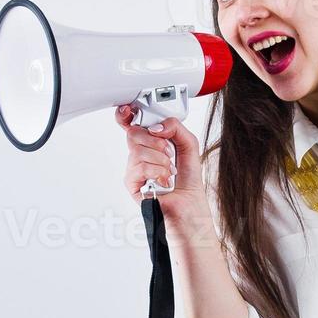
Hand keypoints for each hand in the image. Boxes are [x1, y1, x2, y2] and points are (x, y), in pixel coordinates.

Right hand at [114, 104, 207, 221]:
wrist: (189, 207)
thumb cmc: (189, 181)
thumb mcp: (189, 145)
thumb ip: (176, 127)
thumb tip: (157, 127)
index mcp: (152, 142)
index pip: (132, 123)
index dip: (127, 114)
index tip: (129, 110)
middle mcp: (141, 154)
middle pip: (133, 133)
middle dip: (155, 141)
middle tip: (168, 152)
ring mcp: (134, 168)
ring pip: (137, 150)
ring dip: (160, 160)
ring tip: (169, 171)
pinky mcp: (132, 183)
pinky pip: (139, 167)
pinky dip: (156, 172)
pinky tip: (163, 180)